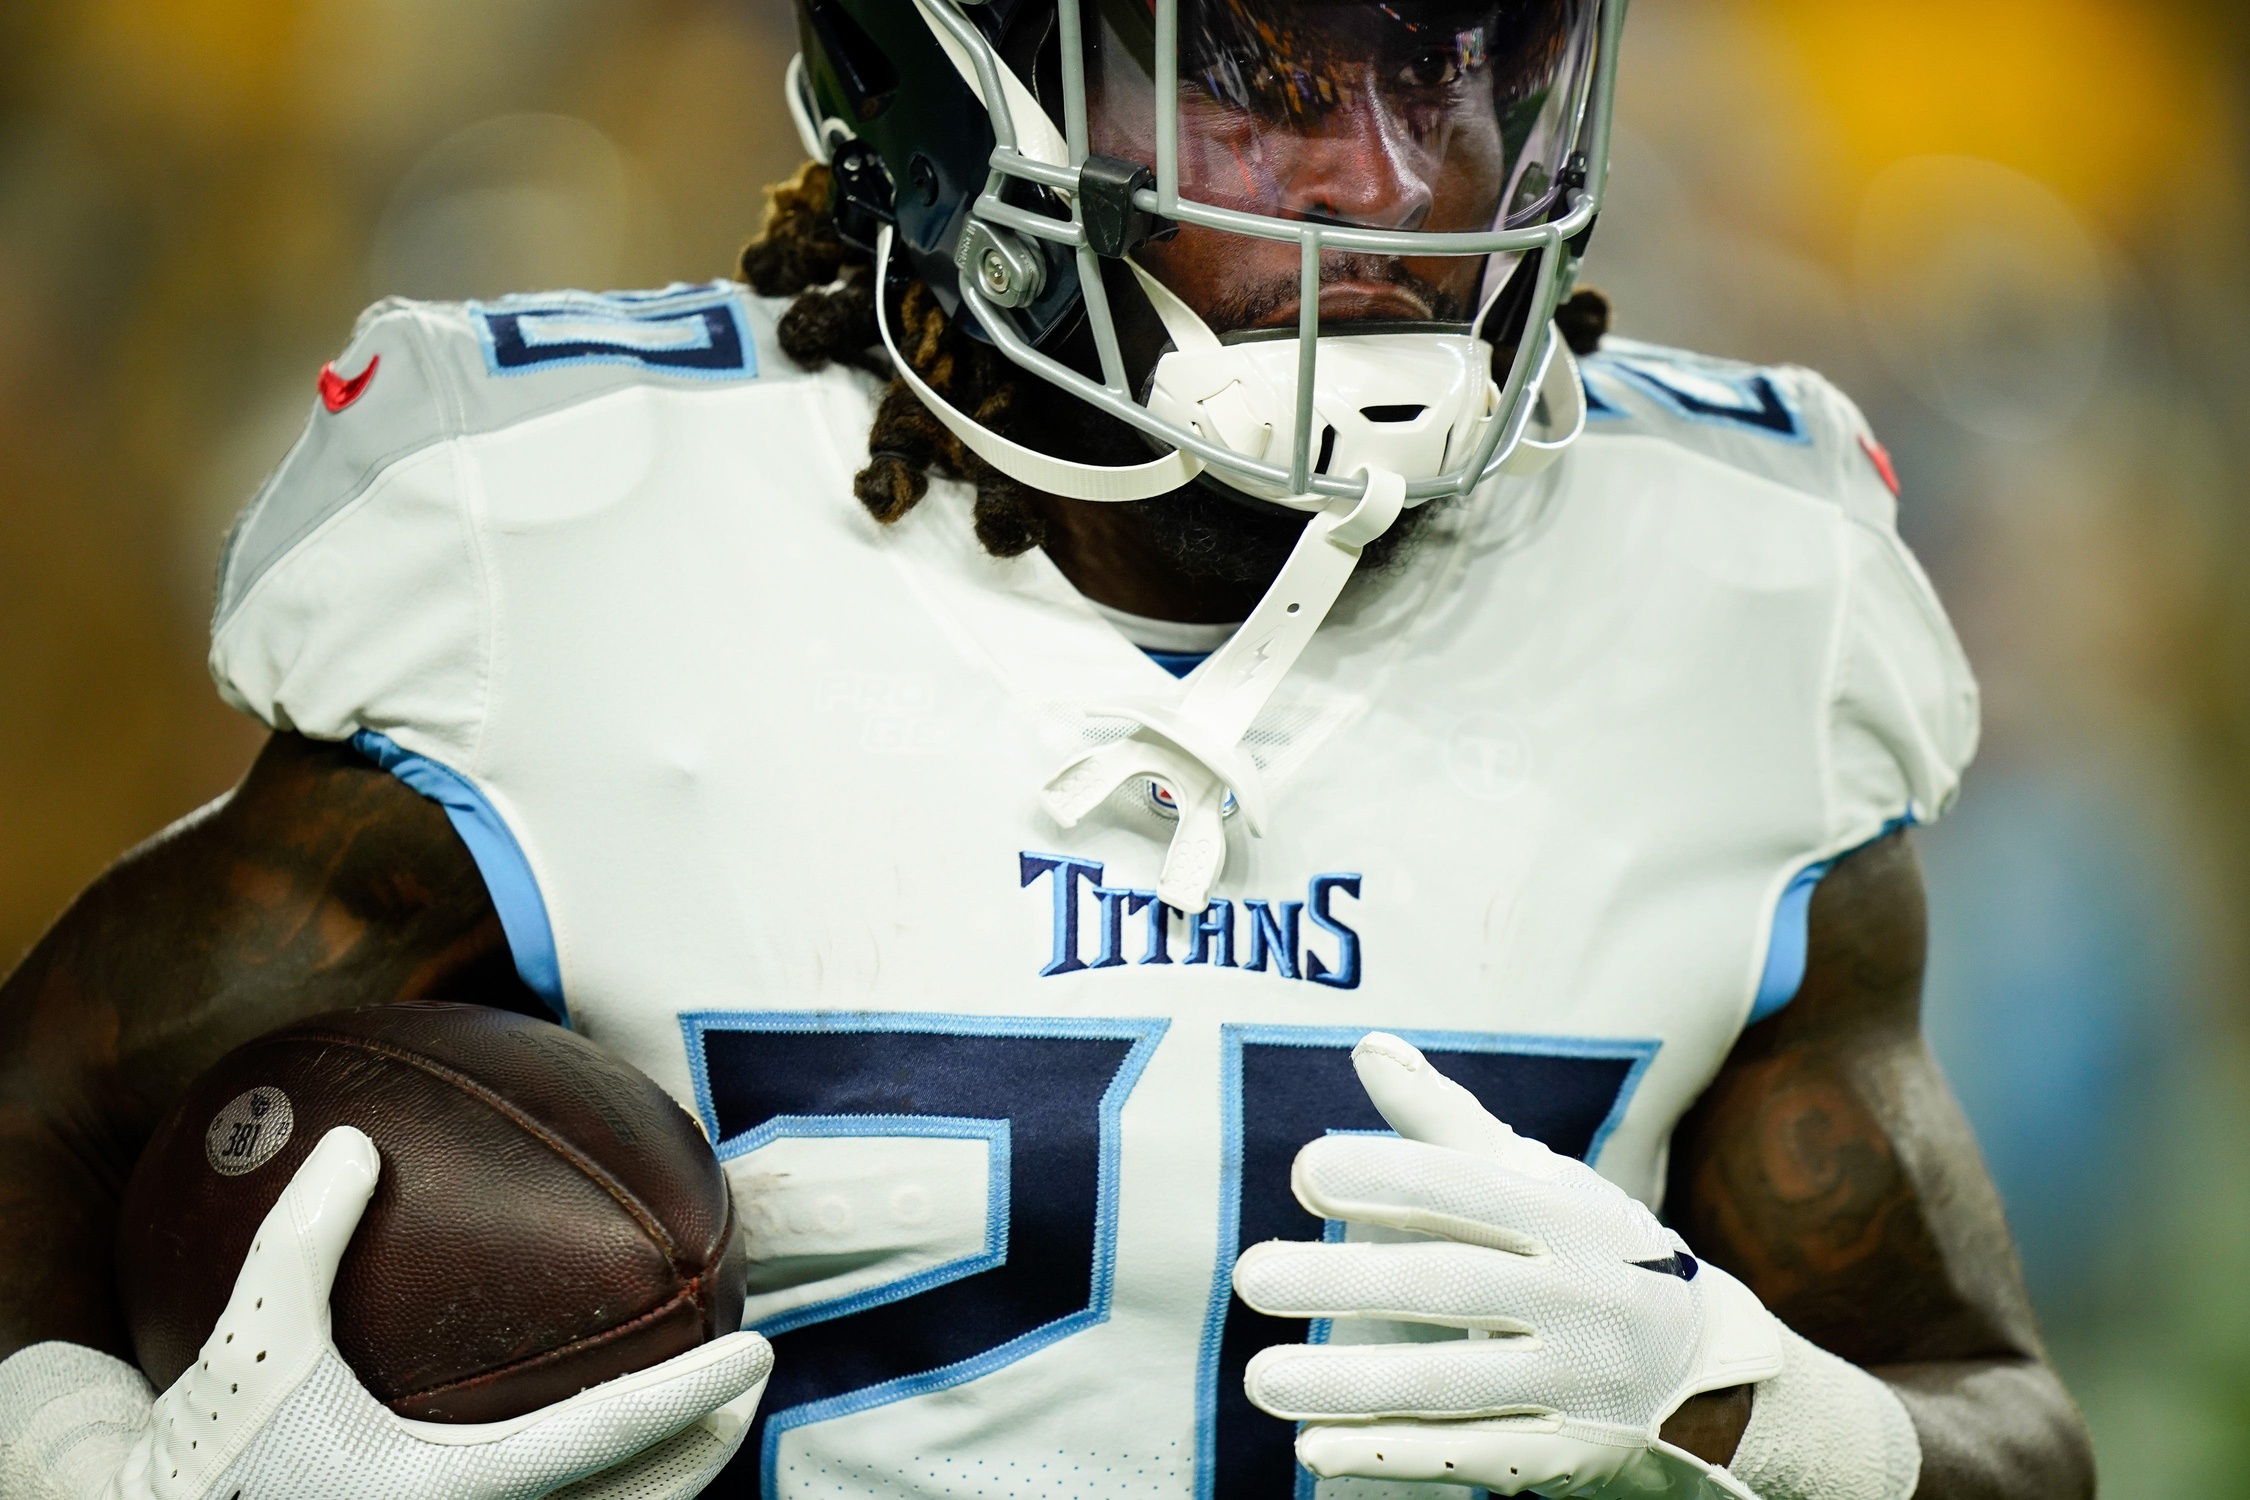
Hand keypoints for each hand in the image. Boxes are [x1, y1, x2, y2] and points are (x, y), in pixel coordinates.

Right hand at [0, 1127, 771, 1499]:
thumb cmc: (208, 1445)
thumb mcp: (255, 1335)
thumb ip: (306, 1236)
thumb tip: (358, 1140)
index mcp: (448, 1488)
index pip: (608, 1437)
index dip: (694, 1396)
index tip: (759, 1352)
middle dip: (709, 1446)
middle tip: (752, 1379)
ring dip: (665, 1478)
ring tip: (706, 1417)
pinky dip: (604, 1491)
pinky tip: (611, 1445)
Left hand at [1231, 1034, 1783, 1497]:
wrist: (1715, 1373)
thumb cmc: (1596, 1250)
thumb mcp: (1542, 1179)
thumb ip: (1446, 1122)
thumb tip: (1367, 1048)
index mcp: (1561, 1213)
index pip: (1466, 1188)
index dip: (1389, 1178)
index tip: (1306, 1173)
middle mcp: (1572, 1293)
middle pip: (1447, 1285)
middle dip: (1346, 1282)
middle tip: (1250, 1277)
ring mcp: (1570, 1380)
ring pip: (1450, 1383)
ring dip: (1350, 1385)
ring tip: (1261, 1379)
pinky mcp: (1561, 1454)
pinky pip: (1468, 1453)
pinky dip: (1392, 1456)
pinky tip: (1315, 1451)